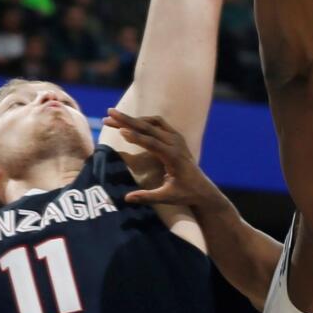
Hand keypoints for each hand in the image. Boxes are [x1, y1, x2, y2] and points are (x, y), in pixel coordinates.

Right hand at [103, 109, 222, 209]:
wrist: (202, 188)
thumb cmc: (184, 193)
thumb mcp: (166, 197)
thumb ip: (146, 197)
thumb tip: (126, 198)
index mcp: (173, 157)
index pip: (152, 143)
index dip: (135, 137)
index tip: (120, 131)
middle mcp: (176, 143)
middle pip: (149, 127)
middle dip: (128, 120)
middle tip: (109, 114)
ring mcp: (176, 137)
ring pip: (153, 122)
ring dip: (133, 118)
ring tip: (114, 117)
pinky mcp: (176, 136)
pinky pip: (158, 123)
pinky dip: (143, 120)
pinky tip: (130, 122)